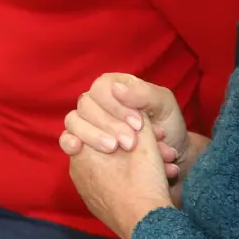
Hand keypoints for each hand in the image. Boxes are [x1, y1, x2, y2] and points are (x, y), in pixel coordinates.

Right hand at [60, 73, 189, 174]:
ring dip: (92, 135)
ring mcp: (88, 121)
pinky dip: (69, 142)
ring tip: (113, 149)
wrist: (173, 153)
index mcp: (114, 85)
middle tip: (130, 143)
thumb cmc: (168, 124)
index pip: (101, 88)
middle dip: (109, 124)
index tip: (138, 124)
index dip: (116, 105)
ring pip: (74, 122)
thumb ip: (144, 94)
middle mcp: (97, 101)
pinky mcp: (83, 142)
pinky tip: (77, 149)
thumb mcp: (165, 104)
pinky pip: (66, 139)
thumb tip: (116, 88)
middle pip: (87, 106)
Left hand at [68, 117, 173, 238]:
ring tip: (158, 161)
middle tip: (139, 144)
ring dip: (129, 158)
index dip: (106, 121)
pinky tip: (151, 176)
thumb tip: (129, 101)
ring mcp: (86, 189)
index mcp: (81, 154)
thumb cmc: (143, 184)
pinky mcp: (98, 202)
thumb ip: (135, 116)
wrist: (149, 228)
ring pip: (105, 163)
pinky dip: (126, 174)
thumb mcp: (145, 142)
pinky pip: (108, 180)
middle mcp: (77, 172)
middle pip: (94, 142)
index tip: (127, 136)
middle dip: (120, 138)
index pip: (79, 123)